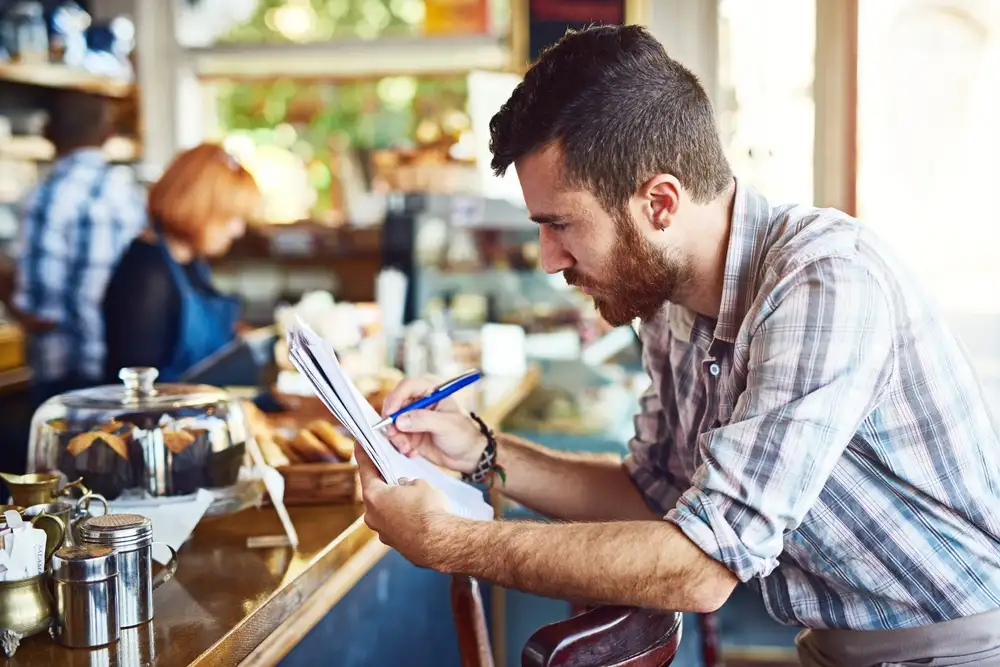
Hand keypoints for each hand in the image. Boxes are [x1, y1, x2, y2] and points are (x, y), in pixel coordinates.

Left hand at [355, 445, 452, 568]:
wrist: (440, 542)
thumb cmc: (429, 509)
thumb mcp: (420, 484)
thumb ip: (408, 482)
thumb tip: (405, 487)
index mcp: (374, 496)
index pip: (365, 469)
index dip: (363, 454)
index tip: (359, 444)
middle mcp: (373, 516)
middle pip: (376, 494)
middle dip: (386, 485)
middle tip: (397, 475)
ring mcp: (383, 533)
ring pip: (386, 512)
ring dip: (396, 504)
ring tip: (415, 499)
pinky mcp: (396, 545)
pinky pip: (397, 526)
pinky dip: (405, 519)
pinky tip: (420, 516)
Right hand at [381, 375, 485, 473]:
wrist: (467, 456)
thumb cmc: (464, 435)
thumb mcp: (446, 425)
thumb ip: (423, 420)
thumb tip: (400, 420)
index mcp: (431, 391)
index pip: (408, 386)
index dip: (396, 397)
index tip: (390, 414)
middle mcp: (419, 402)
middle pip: (395, 403)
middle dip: (391, 420)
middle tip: (393, 434)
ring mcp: (412, 418)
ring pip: (392, 422)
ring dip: (395, 436)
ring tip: (407, 448)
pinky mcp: (409, 433)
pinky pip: (396, 436)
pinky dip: (399, 444)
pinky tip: (412, 452)